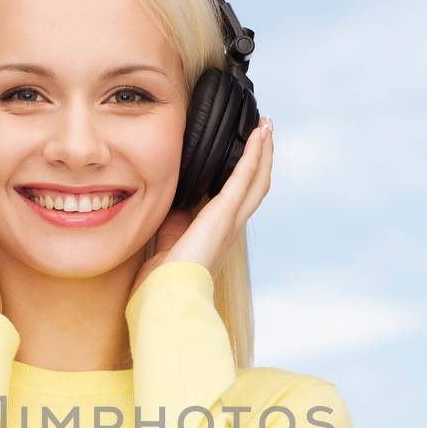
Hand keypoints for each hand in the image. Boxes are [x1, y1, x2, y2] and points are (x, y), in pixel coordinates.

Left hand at [128, 116, 272, 300]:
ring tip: (266, 127)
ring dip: (262, 152)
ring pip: (256, 181)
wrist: (165, 301)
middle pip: (255, 188)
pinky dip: (253, 154)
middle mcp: (230, 229)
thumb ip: (173, 226)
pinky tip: (258, 134)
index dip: (243, 178)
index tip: (244, 154)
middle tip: (265, 133)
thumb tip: (172, 207)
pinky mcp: (224, 215)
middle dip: (261, 160)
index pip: (236, 201)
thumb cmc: (161, 285)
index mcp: (216, 237)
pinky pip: (244, 178)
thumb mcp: (166, 246)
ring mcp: (230, 222)